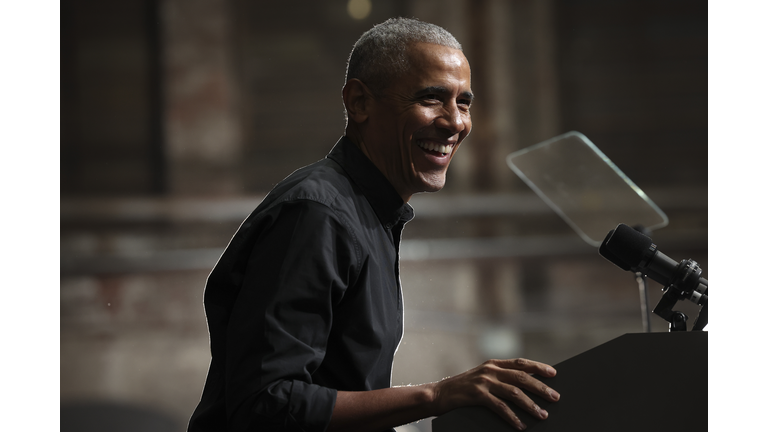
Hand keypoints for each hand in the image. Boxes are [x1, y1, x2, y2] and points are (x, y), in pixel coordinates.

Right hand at [427, 358, 559, 430]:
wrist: (438, 394)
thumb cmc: (462, 388)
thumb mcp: (481, 377)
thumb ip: (499, 377)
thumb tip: (525, 386)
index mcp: (493, 364)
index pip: (520, 363)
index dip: (538, 367)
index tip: (553, 373)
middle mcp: (490, 370)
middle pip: (521, 377)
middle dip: (541, 388)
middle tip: (555, 397)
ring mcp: (483, 382)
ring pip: (514, 392)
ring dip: (530, 405)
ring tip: (542, 414)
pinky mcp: (477, 395)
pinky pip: (500, 407)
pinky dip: (512, 417)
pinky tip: (520, 425)